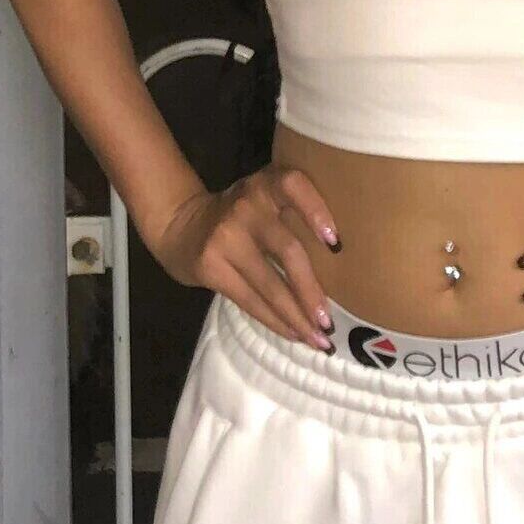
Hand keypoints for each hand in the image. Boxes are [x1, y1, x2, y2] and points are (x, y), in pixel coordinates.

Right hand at [150, 165, 341, 350]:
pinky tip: (293, 333)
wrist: (181, 225)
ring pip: (270, 284)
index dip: (316, 210)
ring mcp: (225, 236)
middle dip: (311, 291)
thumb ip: (292, 212)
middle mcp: (247, 204)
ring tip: (319, 339)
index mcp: (266, 183)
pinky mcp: (210, 265)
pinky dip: (275, 320)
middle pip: (287, 250)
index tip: (335, 242)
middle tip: (330, 322)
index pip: (293, 185)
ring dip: (297, 316)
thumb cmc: (241, 216)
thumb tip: (342, 262)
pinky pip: (249, 300)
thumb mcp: (263, 197)